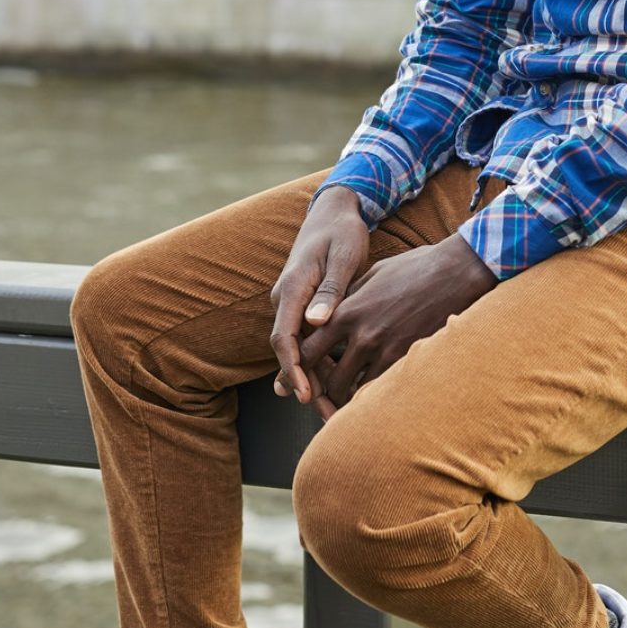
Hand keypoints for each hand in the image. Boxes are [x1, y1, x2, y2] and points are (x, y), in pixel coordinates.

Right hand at [270, 186, 370, 405]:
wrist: (334, 213)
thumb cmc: (342, 233)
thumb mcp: (343, 257)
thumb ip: (331, 290)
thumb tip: (316, 322)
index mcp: (292, 288)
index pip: (283, 337)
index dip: (292, 368)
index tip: (304, 394)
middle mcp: (286, 299)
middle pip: (288, 351)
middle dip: (304, 385)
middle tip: (326, 414)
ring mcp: (293, 304)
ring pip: (298, 349)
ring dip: (313, 378)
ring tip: (332, 409)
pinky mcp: (304, 308)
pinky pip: (308, 340)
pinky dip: (320, 362)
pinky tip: (336, 386)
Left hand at [298, 235, 495, 415]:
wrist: (454, 273)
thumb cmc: (414, 268)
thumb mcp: (372, 274)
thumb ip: (347, 297)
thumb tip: (328, 313)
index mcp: (347, 312)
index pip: (308, 350)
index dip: (298, 368)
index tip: (297, 377)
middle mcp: (362, 335)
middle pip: (328, 379)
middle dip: (322, 391)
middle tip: (322, 396)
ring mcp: (386, 350)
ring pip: (353, 390)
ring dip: (347, 398)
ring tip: (344, 402)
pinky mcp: (408, 359)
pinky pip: (381, 389)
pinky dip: (373, 396)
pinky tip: (372, 397)